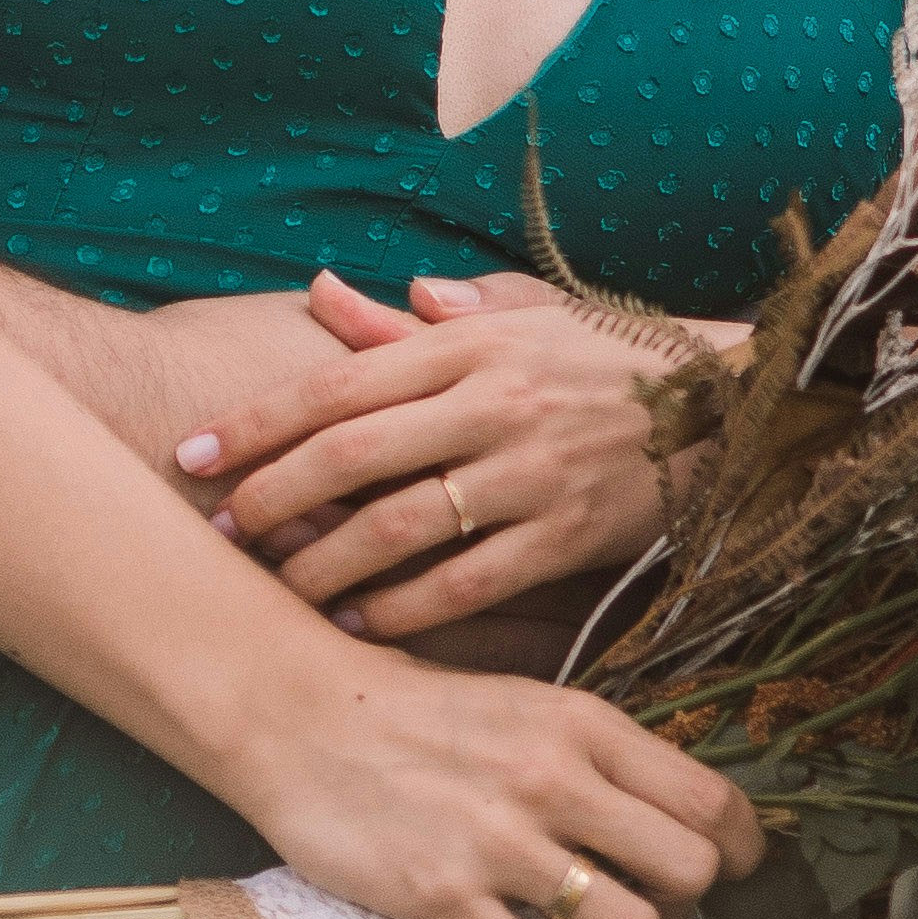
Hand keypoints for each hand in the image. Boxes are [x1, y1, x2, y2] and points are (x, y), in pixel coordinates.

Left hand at [182, 268, 750, 637]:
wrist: (727, 405)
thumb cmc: (605, 361)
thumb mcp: (516, 320)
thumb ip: (416, 323)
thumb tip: (326, 293)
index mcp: (471, 343)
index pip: (338, 382)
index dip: (256, 420)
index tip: (190, 453)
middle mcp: (493, 401)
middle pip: (353, 453)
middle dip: (271, 495)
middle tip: (217, 529)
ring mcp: (532, 471)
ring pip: (400, 526)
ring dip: (325, 564)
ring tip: (276, 587)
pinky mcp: (571, 535)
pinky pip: (470, 583)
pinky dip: (408, 609)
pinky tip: (364, 625)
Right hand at [230, 638, 761, 918]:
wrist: (298, 718)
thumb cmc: (417, 714)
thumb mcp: (523, 705)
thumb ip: (596, 757)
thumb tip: (675, 821)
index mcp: (580, 724)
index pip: (710, 800)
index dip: (742, 850)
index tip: (732, 871)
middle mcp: (552, 779)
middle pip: (690, 872)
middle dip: (684, 906)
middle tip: (648, 907)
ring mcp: (499, 843)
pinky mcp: (446, 900)